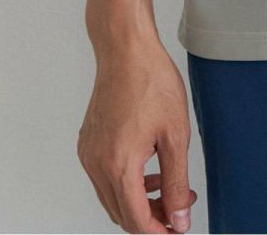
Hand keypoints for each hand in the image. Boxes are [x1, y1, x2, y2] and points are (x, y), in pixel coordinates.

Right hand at [76, 34, 199, 232]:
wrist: (126, 51)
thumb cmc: (152, 83)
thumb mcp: (176, 135)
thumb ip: (177, 182)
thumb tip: (179, 218)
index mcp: (118, 165)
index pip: (136, 220)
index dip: (159, 230)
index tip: (177, 229)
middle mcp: (97, 165)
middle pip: (121, 214)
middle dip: (152, 216)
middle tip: (179, 204)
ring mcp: (88, 154)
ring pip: (112, 198)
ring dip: (139, 200)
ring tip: (169, 183)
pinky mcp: (87, 144)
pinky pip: (104, 178)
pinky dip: (125, 183)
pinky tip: (148, 167)